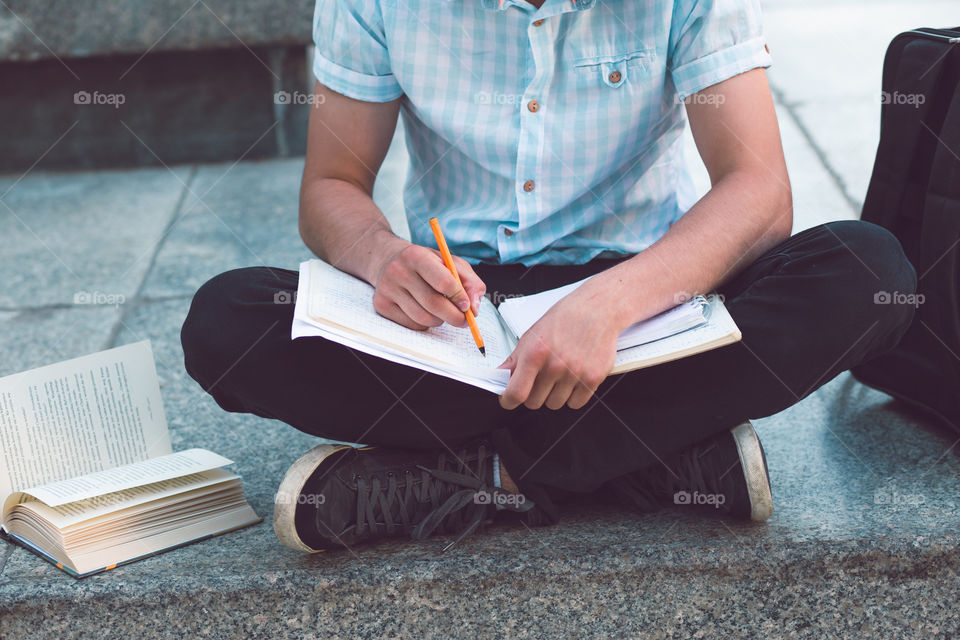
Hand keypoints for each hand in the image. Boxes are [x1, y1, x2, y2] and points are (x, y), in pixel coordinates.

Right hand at [370, 237, 485, 330]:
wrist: (387, 261)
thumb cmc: (425, 263)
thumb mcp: (450, 262)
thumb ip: (469, 282)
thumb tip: (474, 308)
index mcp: (416, 255)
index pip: (444, 282)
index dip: (460, 297)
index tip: (467, 306)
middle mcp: (398, 271)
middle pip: (434, 304)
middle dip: (455, 316)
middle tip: (464, 321)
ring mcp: (387, 289)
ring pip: (423, 318)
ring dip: (440, 320)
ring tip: (442, 311)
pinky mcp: (381, 305)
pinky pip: (412, 325)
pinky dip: (425, 324)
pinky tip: (425, 311)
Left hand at [498, 280, 624, 409]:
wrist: (598, 309)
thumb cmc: (564, 318)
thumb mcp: (533, 334)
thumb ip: (515, 359)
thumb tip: (499, 377)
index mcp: (535, 353)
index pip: (516, 392)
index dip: (508, 400)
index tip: (508, 400)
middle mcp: (555, 366)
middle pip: (534, 402)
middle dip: (532, 394)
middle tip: (538, 381)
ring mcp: (575, 373)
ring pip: (554, 404)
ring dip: (553, 395)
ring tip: (558, 376)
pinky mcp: (593, 378)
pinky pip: (575, 404)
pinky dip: (572, 396)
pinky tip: (572, 380)